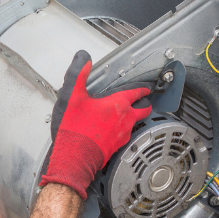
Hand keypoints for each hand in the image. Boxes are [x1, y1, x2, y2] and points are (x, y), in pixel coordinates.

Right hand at [40, 50, 150, 197]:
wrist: (74, 158)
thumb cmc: (74, 130)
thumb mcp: (72, 97)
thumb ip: (79, 75)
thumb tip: (83, 59)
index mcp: (116, 105)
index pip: (135, 94)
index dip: (141, 90)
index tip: (145, 90)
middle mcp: (124, 120)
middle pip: (142, 111)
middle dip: (144, 105)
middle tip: (144, 102)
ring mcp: (122, 135)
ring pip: (134, 124)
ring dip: (133, 118)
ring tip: (127, 116)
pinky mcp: (116, 147)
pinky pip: (125, 136)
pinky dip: (123, 131)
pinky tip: (113, 131)